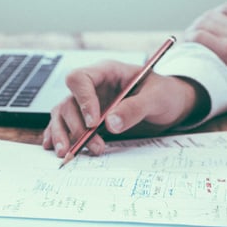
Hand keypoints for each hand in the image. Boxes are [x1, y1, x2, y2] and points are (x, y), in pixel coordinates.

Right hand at [42, 60, 201, 156]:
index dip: (83, 100)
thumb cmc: (165, 94)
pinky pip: (65, 125)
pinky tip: (54, 148)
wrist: (172, 105)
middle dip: (76, 126)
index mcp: (107, 72)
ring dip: (63, 135)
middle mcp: (93, 87)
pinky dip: (58, 136)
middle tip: (94, 146)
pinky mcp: (88, 120)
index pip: (80, 79)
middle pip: (68, 102)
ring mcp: (88, 104)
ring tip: (68, 154)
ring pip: (62, 115)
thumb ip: (135, 108)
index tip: (94, 123)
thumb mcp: (157, 98)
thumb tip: (110, 123)